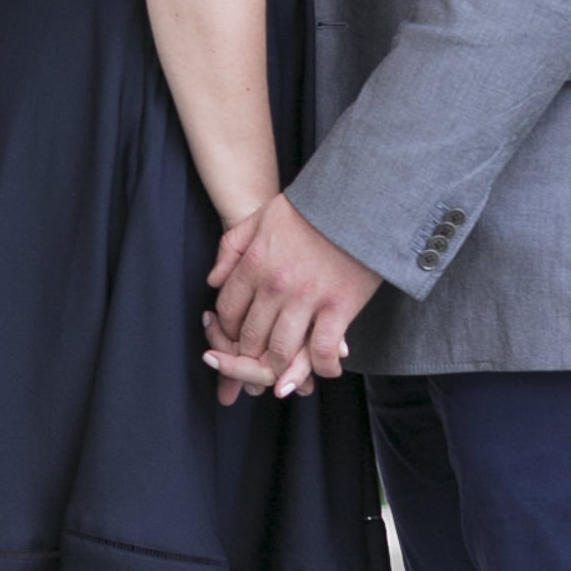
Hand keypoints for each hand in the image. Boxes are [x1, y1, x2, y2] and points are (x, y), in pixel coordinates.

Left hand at [198, 204, 320, 405]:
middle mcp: (276, 286)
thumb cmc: (311, 208)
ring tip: (282, 373)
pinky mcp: (339, 307)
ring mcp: (308, 299)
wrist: (358, 198)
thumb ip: (231, 247)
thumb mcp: (260, 217)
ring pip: (280, 351)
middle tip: (256, 358)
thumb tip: (213, 280)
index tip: (236, 333)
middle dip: (248, 354)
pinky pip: (323, 352)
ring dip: (279, 367)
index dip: (227, 329)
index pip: (227, 310)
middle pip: (250, 337)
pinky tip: (323, 370)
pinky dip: (321, 368)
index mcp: (254, 264)